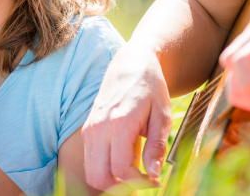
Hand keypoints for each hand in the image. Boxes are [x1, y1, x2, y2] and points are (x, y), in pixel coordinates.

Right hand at [81, 44, 170, 190]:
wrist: (131, 65)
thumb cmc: (150, 88)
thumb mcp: (162, 115)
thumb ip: (157, 146)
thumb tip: (154, 174)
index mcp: (120, 123)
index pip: (120, 169)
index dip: (138, 182)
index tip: (154, 180)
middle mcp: (99, 128)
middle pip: (99, 177)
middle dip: (121, 187)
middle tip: (142, 180)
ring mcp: (90, 129)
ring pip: (92, 172)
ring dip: (112, 180)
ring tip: (135, 170)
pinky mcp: (87, 130)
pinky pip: (91, 161)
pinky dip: (106, 168)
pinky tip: (125, 158)